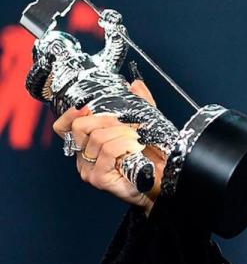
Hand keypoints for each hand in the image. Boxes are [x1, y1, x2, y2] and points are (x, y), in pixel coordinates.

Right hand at [52, 80, 164, 215]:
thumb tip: (135, 84)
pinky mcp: (99, 178)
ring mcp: (90, 170)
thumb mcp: (145, 124)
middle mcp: (84, 159)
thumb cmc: (152, 156)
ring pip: (98, 137)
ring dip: (123, 134)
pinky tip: (135, 149)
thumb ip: (139, 104)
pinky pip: (107, 150)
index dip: (71, 114)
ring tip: (137, 141)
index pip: (64, 127)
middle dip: (107, 120)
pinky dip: (124, 144)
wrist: (164, 179)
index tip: (86, 107)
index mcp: (89, 146)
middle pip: (81, 127)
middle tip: (129, 127)